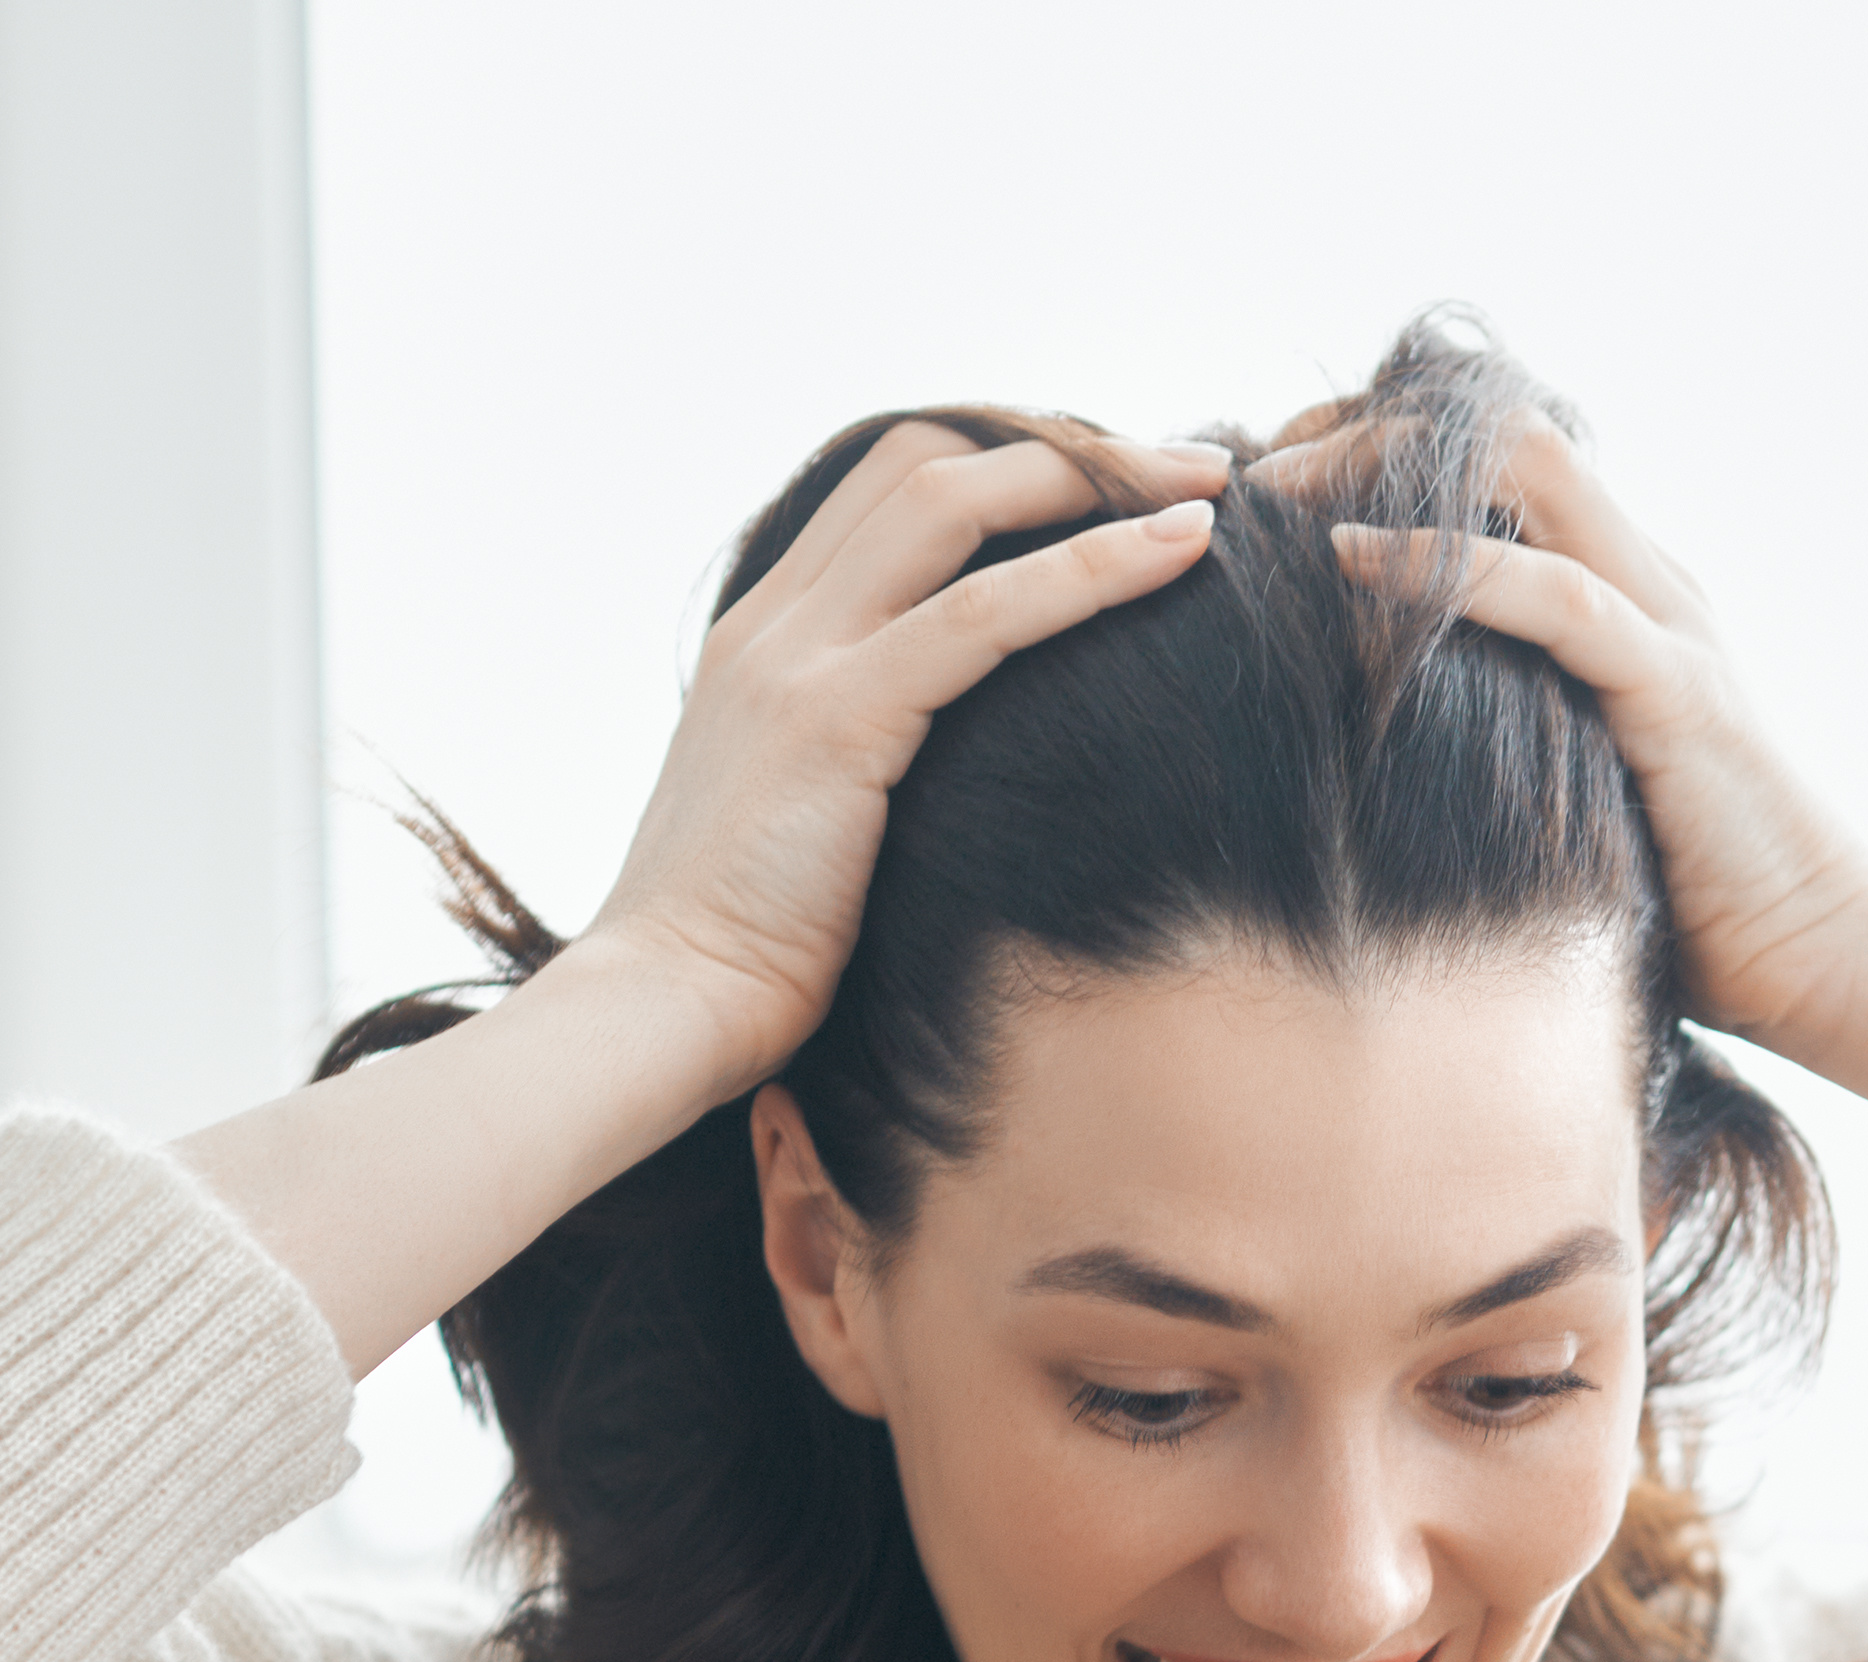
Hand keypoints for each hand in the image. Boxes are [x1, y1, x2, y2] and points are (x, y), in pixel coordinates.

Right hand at [567, 424, 1226, 1096]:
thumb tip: (965, 771)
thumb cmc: (743, 956)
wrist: (661, 1012)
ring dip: (1096, 479)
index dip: (1008, 461)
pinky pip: (986, 612)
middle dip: (1065, 443)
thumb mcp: (804, 824)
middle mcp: (775, 623)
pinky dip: (1092, 568)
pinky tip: (1181, 556)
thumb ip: (864, 761)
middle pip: (926, 459)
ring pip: (955, 504)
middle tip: (1180, 468)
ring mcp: (798, 661)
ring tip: (1206, 487)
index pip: (889, 484)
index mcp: (763, 636)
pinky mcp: (837, 720)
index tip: (1112, 489)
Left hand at [1250, 403, 1867, 1073]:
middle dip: (1372, 425)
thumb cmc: (1685, 896)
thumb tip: (1360, 748)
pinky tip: (1351, 559)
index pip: (1502, 456)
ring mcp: (1668, 624)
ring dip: (1393, 463)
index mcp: (1621, 593)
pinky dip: (1452, 566)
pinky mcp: (1675, 692)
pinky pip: (1560, 598)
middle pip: (1505, 432)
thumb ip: (1493, 732)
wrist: (1818, 955)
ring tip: (1284, 488)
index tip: (1281, 479)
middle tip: (1261, 466)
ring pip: (1532, 471)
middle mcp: (1648, 581)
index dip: (1386, 441)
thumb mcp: (1564, 786)